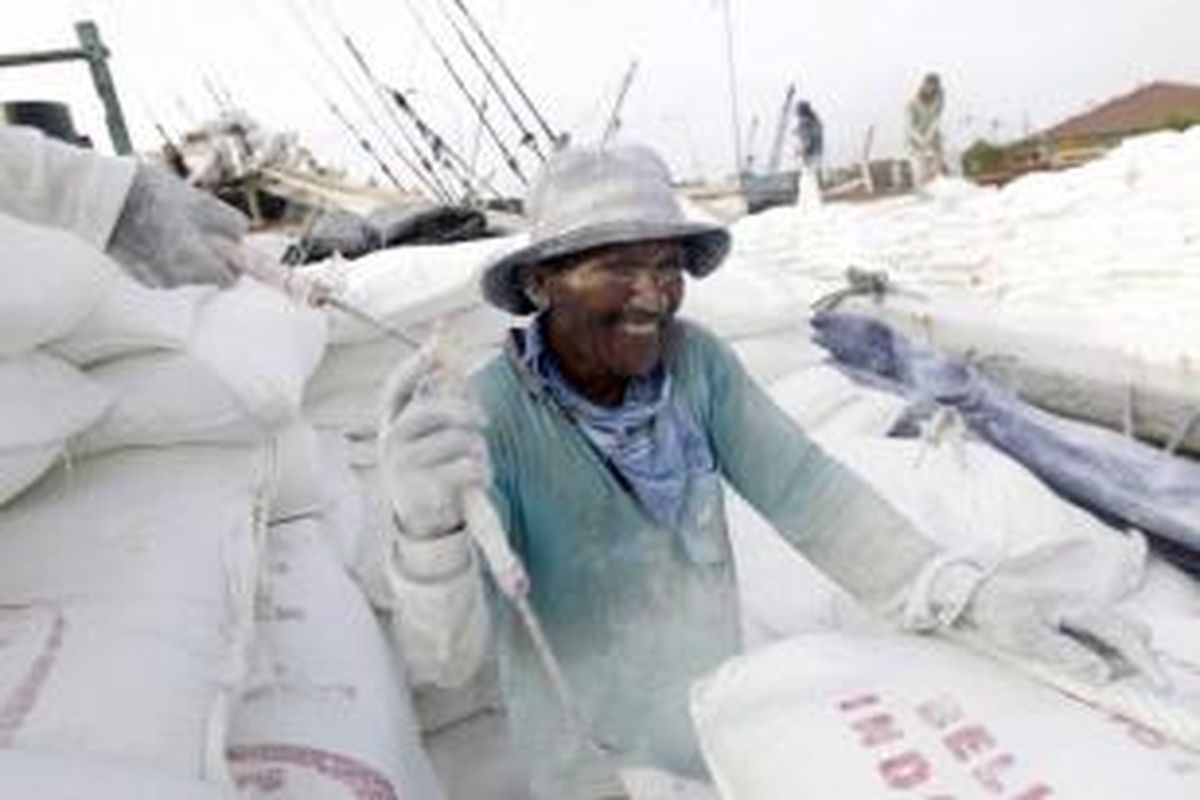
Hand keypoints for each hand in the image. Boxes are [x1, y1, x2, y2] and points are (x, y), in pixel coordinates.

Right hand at [106, 164, 248, 287]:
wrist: (98, 196)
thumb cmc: (152, 195)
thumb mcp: (201, 202)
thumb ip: (230, 225)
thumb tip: (242, 238)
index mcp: (194, 263)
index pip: (229, 278)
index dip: (235, 260)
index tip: (231, 246)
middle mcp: (175, 278)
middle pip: (208, 274)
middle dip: (210, 254)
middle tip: (196, 225)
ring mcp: (154, 279)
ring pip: (186, 271)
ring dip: (187, 253)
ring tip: (170, 224)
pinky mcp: (137, 274)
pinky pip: (164, 269)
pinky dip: (166, 255)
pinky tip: (153, 231)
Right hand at [377, 345, 489, 538]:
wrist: (426, 519)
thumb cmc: (435, 465)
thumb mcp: (435, 430)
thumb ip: (441, 390)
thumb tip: (444, 340)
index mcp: (394, 421)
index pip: (398, 387)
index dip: (417, 365)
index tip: (438, 344)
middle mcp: (391, 441)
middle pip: (432, 412)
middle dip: (464, 412)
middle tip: (484, 420)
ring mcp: (403, 466)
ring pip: (456, 439)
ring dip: (477, 448)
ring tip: (476, 459)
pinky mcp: (422, 491)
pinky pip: (467, 468)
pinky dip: (482, 471)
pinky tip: (477, 479)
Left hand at [958, 571, 1166, 687]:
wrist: (974, 595)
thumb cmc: (998, 612)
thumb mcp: (1027, 638)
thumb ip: (1067, 655)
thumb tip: (1104, 673)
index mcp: (1079, 607)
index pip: (1126, 635)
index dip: (1145, 660)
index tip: (1159, 684)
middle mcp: (1086, 606)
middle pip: (1131, 632)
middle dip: (1130, 658)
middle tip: (1101, 677)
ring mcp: (1079, 612)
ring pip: (1115, 636)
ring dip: (1110, 658)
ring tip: (1076, 668)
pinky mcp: (1070, 619)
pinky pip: (1096, 639)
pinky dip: (1094, 654)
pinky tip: (1068, 659)